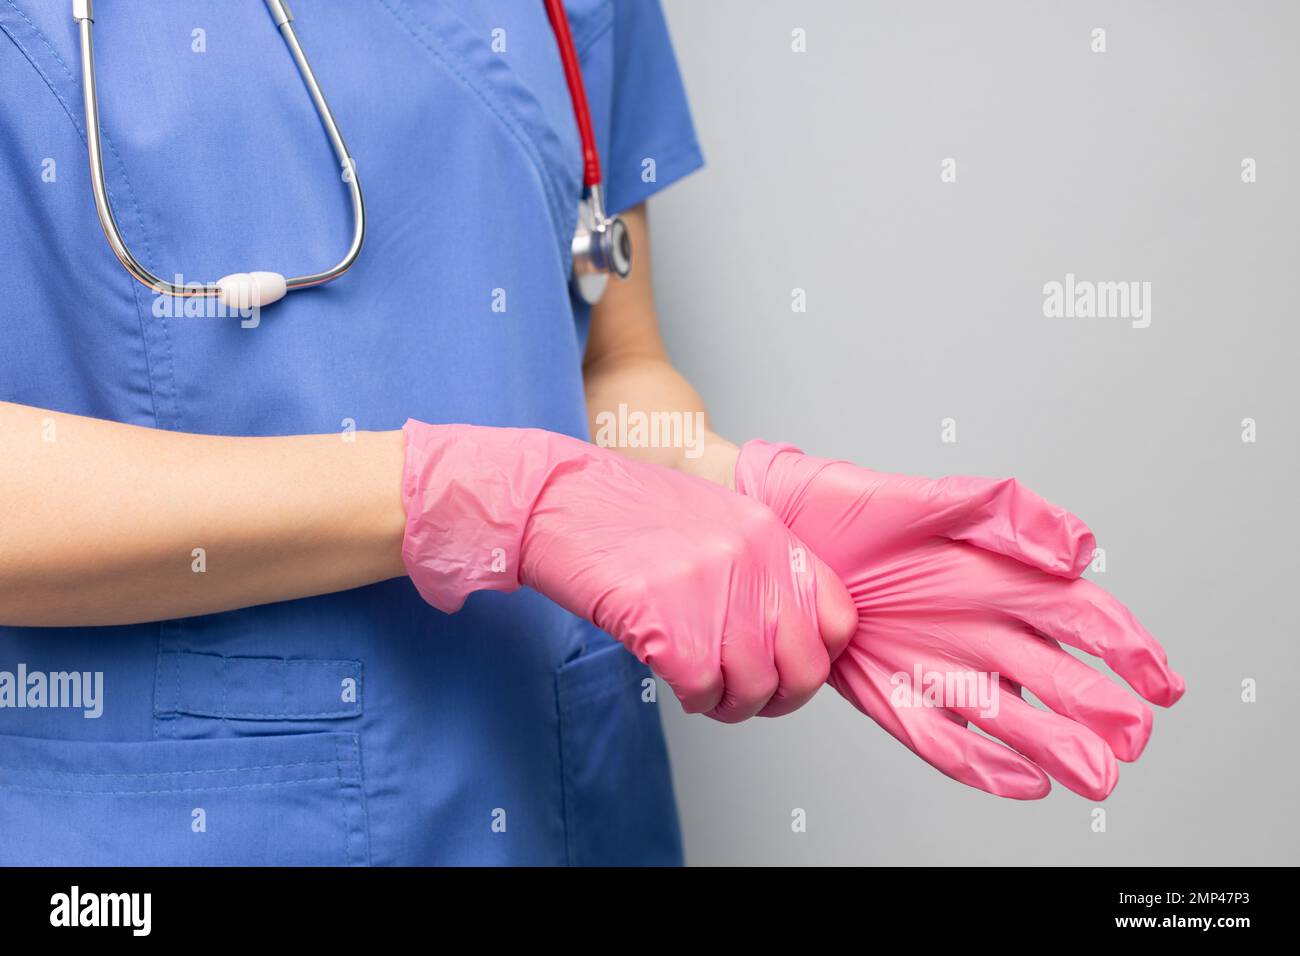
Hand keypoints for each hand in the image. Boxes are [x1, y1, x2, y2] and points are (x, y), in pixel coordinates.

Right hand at [400, 423, 857, 721]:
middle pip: (805, 667)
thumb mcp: (714, 519)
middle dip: (779, 698)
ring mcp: (711, 591)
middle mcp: (751, 560)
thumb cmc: (624, 512)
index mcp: (770, 533)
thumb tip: (786, 631)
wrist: (556, 499)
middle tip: (746, 697)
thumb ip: (758, 566)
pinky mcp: (666, 623)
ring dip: (730, 704)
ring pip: (755, 688)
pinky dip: (693, 699)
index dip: (819, 657)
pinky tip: (673, 678)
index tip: (790, 667)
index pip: (838, 617)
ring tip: (705, 689)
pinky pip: (704, 691)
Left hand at [736, 439, 1184, 798]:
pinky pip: (946, 738)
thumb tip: (1079, 551)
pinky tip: (1024, 781)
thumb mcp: (938, 498)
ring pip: (1013, 718)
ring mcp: (944, 666)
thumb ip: (1014, 517)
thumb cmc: (858, 508)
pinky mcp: (898, 695)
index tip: (1161, 683)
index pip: (1086, 620)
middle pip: (1060, 679)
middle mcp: (984, 630)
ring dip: (1055, 748)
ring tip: (1093, 776)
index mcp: (1006, 579)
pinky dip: (984, 765)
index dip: (1130, 652)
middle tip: (1131, 739)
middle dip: (1101, 711)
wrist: (781, 531)